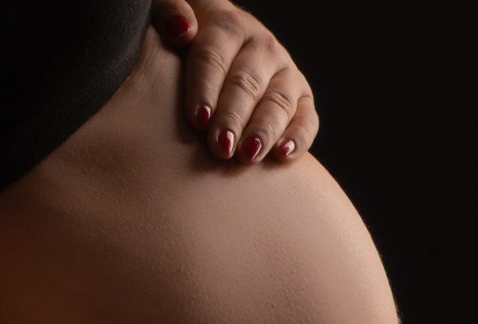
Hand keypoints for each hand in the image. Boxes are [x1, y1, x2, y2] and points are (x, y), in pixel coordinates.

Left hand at [149, 0, 318, 163]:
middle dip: (233, 117)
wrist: (225, 49)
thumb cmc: (188, 41)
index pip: (214, 55)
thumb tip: (182, 30)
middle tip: (220, 147)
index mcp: (228, 26)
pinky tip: (283, 155)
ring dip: (264, 130)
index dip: (206, 87)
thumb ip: (169, 12)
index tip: (198, 119)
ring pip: (279, 102)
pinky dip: (298, 138)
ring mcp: (286, 74)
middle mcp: (263, 48)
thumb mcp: (173, 13)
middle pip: (247, 83)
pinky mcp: (302, 100)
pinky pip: (307, 120)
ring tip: (248, 155)